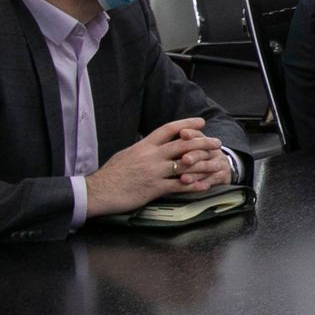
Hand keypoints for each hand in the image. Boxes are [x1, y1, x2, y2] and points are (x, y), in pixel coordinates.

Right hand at [85, 118, 218, 216]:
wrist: (97, 191)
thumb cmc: (110, 174)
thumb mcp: (126, 154)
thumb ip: (143, 149)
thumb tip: (153, 144)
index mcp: (143, 145)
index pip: (168, 129)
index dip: (187, 124)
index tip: (201, 122)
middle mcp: (151, 156)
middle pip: (182, 144)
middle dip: (203, 142)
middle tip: (217, 143)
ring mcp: (154, 172)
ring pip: (185, 164)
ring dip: (204, 164)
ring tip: (217, 164)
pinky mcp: (154, 188)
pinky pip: (179, 186)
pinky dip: (194, 185)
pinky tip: (205, 185)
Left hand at [175, 126, 233, 187]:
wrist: (220, 168)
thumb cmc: (196, 157)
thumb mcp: (190, 148)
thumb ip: (178, 143)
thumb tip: (161, 136)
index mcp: (202, 140)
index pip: (197, 134)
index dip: (191, 133)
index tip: (183, 134)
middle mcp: (212, 150)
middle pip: (202, 151)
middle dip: (193, 155)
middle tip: (185, 160)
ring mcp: (218, 162)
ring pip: (207, 167)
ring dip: (195, 173)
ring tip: (184, 179)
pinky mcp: (222, 175)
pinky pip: (213, 180)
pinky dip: (202, 184)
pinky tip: (195, 187)